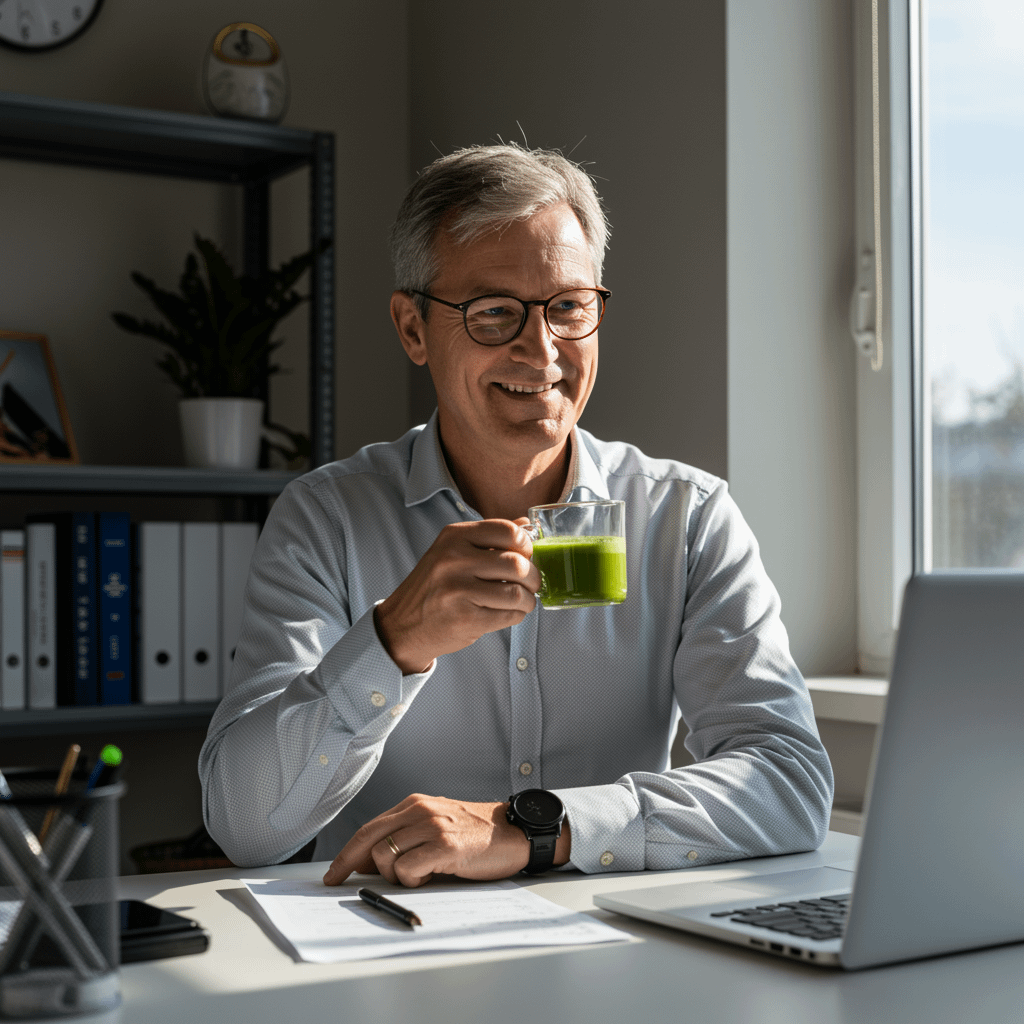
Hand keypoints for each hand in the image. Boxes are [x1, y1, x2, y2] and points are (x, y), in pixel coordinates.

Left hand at [322, 794, 532, 887]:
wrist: (512, 833)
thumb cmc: (474, 835)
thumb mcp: (435, 827)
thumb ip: (404, 838)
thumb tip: (367, 862)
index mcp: (415, 804)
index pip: (370, 827)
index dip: (348, 851)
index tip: (334, 871)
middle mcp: (420, 811)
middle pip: (369, 837)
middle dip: (348, 862)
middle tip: (338, 881)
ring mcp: (432, 827)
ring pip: (385, 856)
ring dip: (393, 875)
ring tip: (417, 876)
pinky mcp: (445, 846)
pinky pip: (407, 869)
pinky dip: (411, 881)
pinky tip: (428, 877)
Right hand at [373, 519, 540, 673]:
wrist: (403, 624)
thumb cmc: (433, 587)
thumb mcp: (452, 551)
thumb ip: (489, 538)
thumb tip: (527, 524)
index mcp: (453, 537)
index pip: (507, 530)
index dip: (526, 544)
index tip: (526, 555)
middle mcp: (454, 560)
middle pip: (517, 563)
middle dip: (533, 576)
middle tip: (531, 583)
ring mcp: (458, 590)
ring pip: (517, 593)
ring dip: (528, 600)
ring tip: (522, 601)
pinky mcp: (465, 618)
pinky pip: (509, 615)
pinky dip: (517, 615)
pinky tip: (508, 612)